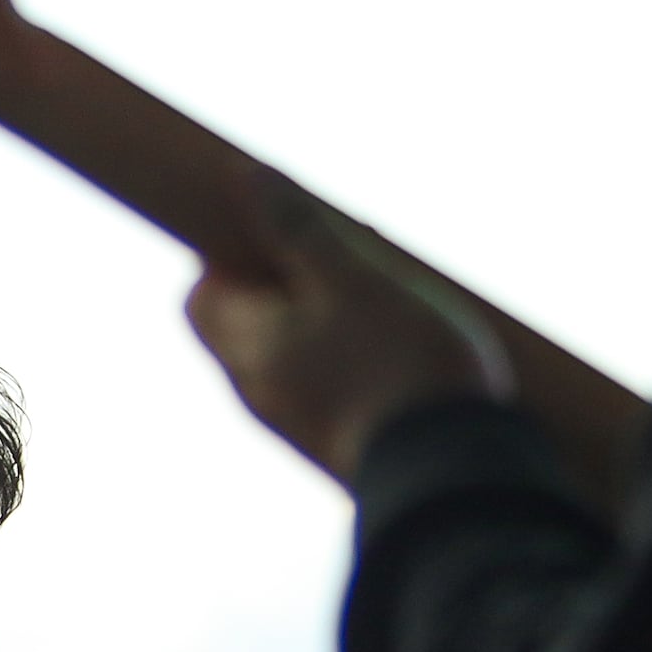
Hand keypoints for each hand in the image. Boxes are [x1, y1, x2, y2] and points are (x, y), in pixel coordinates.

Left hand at [184, 168, 507, 491]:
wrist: (449, 474)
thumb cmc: (397, 365)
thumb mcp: (350, 278)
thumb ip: (296, 229)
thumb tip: (243, 177)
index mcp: (245, 347)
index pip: (202, 294)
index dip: (231, 254)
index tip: (279, 228)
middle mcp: (259, 392)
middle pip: (249, 322)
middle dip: (288, 281)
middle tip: (347, 254)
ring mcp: (298, 423)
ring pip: (293, 353)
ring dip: (325, 319)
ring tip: (386, 295)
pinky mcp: (339, 443)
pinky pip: (328, 386)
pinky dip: (348, 358)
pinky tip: (401, 345)